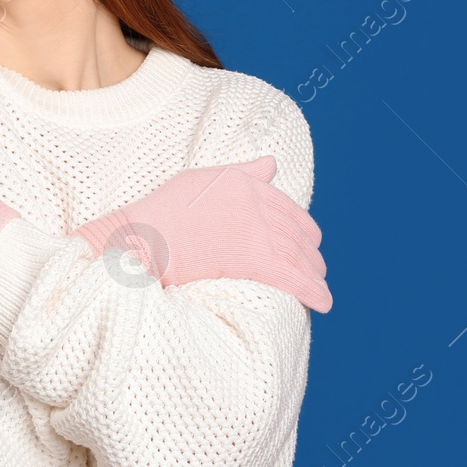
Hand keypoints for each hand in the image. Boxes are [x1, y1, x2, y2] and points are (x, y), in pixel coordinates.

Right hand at [72, 156, 331, 312]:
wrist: (143, 236)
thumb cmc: (162, 212)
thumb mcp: (202, 179)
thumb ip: (242, 173)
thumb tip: (272, 163)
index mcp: (242, 182)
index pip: (284, 206)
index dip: (302, 226)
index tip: (309, 241)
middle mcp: (253, 201)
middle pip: (295, 231)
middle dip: (311, 253)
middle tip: (318, 268)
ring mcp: (254, 229)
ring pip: (297, 254)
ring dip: (314, 274)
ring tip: (321, 289)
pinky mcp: (252, 257)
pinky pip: (291, 276)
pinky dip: (312, 291)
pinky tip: (323, 303)